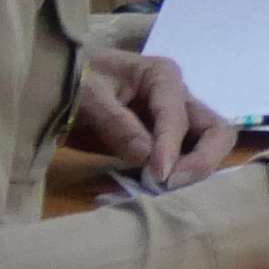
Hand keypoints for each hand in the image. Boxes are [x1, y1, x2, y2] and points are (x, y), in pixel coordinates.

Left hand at [72, 40, 242, 184]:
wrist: (53, 81)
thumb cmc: (72, 78)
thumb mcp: (88, 95)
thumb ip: (116, 123)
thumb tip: (146, 157)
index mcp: (162, 76)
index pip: (177, 116)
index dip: (171, 148)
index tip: (158, 176)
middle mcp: (177, 98)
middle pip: (215, 131)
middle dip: (203, 160)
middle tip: (172, 183)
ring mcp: (173, 122)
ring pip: (207, 148)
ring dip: (193, 172)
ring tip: (163, 189)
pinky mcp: (161, 143)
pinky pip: (182, 162)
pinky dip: (176, 178)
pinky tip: (155, 191)